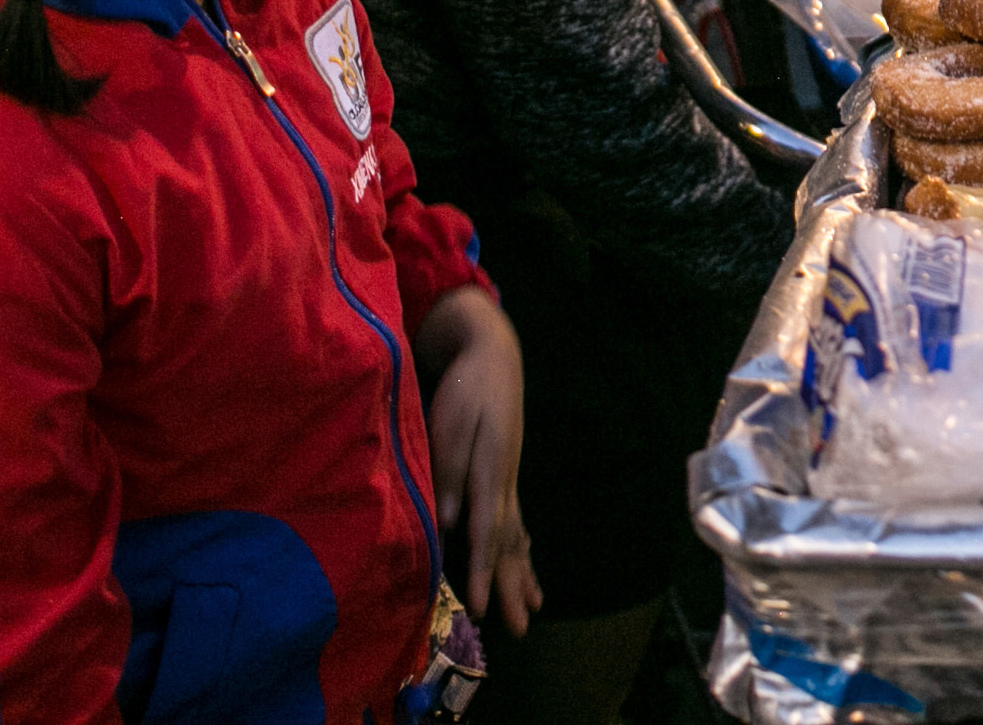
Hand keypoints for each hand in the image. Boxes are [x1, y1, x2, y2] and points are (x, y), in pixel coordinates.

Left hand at [418, 289, 539, 635]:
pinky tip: (526, 567)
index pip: (486, 532)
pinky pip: (517, 522)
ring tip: (533, 608)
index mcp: (490, 472)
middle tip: (520, 628)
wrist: (491, 355)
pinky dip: (522, 550)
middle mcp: (505, 482)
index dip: (481, 571)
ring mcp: (508, 479)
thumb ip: (449, 474)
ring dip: (522, 575)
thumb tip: (452, 522)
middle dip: (512, 587)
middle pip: (510, 544)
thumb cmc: (465, 388)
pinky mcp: (505, 475)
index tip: (478, 607)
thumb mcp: (450, 425)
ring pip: (518, 536)